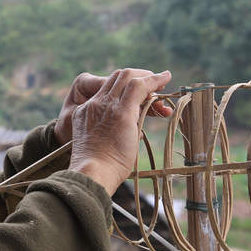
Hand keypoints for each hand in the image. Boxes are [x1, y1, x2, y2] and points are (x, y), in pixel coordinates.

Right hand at [66, 69, 171, 194]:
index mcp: (84, 113)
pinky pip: (139, 86)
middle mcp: (94, 104)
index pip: (106, 90)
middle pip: (116, 78)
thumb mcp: (99, 145)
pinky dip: (154, 80)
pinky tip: (165, 77)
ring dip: (147, 77)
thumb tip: (132, 136)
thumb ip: (111, 134)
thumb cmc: (98, 170)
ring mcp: (107, 105)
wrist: (91, 174)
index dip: (124, 88)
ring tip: (162, 80)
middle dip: (137, 77)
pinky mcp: (122, 111)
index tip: (140, 95)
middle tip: (154, 83)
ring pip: (127, 77)